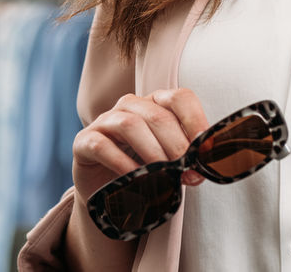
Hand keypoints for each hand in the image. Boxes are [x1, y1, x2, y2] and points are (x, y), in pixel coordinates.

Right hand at [72, 88, 210, 204]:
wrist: (107, 193)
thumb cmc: (143, 171)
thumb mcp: (168, 160)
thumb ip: (186, 155)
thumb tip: (206, 161)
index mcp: (155, 104)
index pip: (180, 98)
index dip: (196, 121)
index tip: (205, 150)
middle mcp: (130, 106)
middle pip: (157, 115)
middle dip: (177, 146)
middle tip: (188, 173)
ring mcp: (104, 121)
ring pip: (130, 125)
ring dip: (152, 152)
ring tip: (165, 175)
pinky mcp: (84, 141)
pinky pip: (102, 145)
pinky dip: (122, 163)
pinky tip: (135, 178)